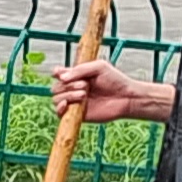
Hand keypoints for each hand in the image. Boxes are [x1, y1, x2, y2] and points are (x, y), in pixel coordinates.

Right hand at [52, 60, 170, 122]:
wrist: (126, 97)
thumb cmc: (115, 80)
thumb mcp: (99, 67)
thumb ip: (80, 69)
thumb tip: (61, 78)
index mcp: (77, 76)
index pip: (58, 74)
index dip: (57, 73)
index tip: (61, 74)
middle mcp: (73, 89)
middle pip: (56, 87)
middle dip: (67, 85)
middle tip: (84, 85)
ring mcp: (74, 102)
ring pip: (56, 98)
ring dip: (68, 95)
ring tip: (84, 94)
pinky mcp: (77, 114)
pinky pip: (59, 113)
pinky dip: (59, 108)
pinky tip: (66, 104)